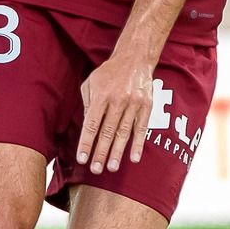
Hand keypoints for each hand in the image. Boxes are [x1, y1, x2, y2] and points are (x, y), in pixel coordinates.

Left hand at [76, 48, 156, 175]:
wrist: (135, 58)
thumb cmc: (109, 73)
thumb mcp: (91, 83)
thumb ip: (87, 105)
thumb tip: (88, 128)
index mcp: (101, 95)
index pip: (92, 124)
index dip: (86, 143)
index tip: (82, 159)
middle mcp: (118, 100)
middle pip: (108, 132)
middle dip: (101, 152)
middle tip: (96, 170)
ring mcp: (134, 104)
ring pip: (124, 132)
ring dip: (118, 152)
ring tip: (112, 168)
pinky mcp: (147, 106)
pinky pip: (142, 128)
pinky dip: (138, 144)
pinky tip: (134, 158)